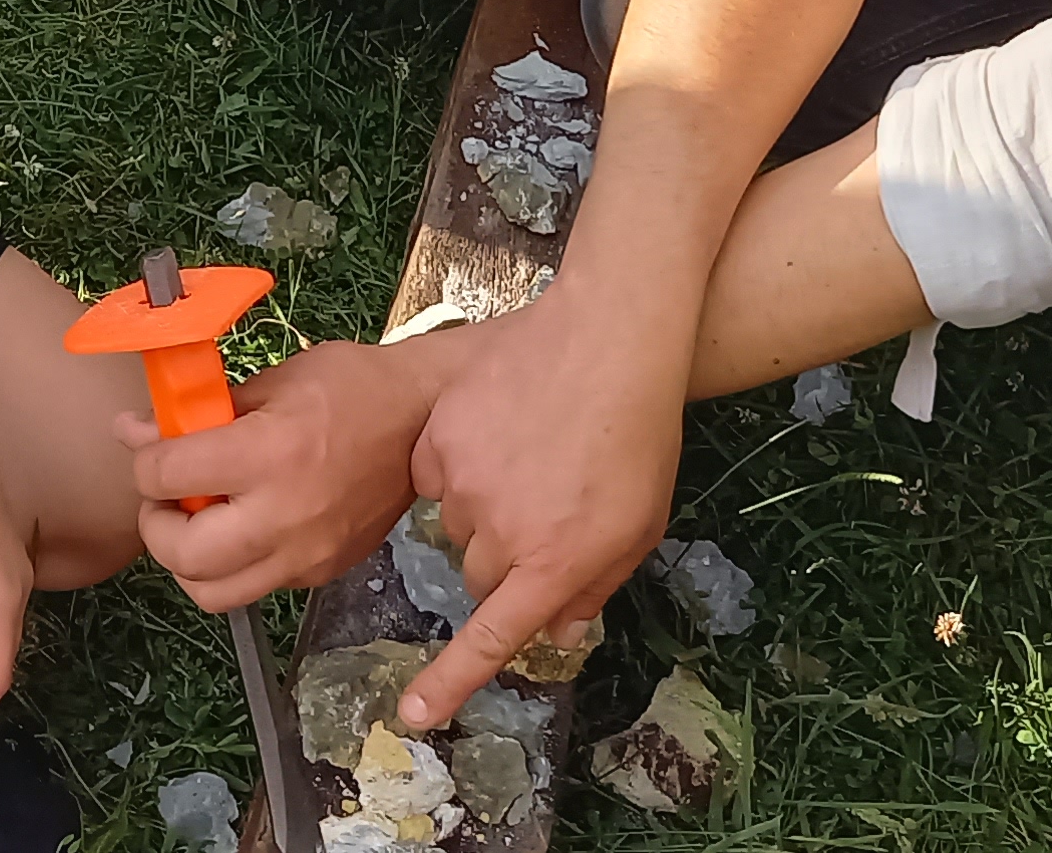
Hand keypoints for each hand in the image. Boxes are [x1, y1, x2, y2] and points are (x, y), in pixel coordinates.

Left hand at [123, 336, 444, 609]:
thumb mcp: (275, 381)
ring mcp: (307, 554)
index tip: (151, 449)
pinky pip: (257, 587)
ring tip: (197, 523)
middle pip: (182, 554)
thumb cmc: (352, 387)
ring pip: (212, 592)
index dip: (145, 461)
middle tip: (166, 498)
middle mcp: (285, 515)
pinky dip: (234, 566)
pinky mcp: (322, 572)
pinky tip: (243, 528)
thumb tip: (135, 431)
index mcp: (270, 453)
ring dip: (189, 560)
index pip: (167, 476)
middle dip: (157, 524)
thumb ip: (203, 413)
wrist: (425, 419)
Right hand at [396, 291, 683, 729]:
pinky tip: (497, 429)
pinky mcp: (441, 436)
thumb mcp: (639, 524)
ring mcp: (466, 481)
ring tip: (530, 454)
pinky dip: (456, 460)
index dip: (449, 681)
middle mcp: (502, 531)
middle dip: (503, 558)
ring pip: (456, 521)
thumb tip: (557, 626)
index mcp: (554, 561)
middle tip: (543, 509)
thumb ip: (595, 582)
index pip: (492, 638)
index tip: (412, 715)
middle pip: (478, 575)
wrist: (611, 337)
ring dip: (482, 505)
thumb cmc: (637, 435)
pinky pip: (433, 471)